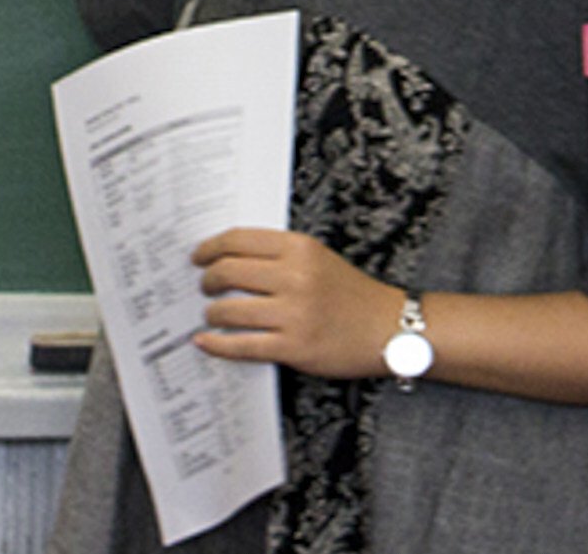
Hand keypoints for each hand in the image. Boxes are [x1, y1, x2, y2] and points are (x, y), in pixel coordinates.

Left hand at [190, 228, 400, 378]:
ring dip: (212, 314)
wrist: (389, 328)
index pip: (238, 239)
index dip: (210, 248)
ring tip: (212, 315)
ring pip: (230, 310)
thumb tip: (229, 257)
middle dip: (207, 280)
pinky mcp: (294, 347)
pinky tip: (206, 341)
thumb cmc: (352, 293)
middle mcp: (295, 277)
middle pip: (228, 271)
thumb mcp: (318, 257)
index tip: (198, 256)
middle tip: (204, 286)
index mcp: (300, 248)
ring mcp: (294, 314)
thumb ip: (279, 254)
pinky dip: (217, 345)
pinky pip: (242, 345)